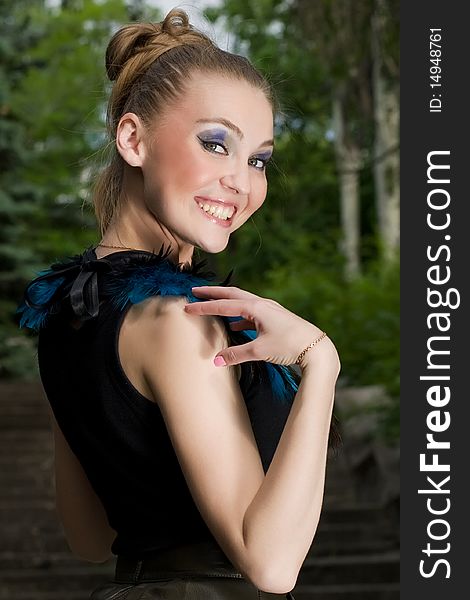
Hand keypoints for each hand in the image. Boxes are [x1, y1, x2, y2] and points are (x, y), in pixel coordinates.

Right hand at [184, 285, 338, 369]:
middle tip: (196, 291)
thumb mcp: (260, 351)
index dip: (204, 307)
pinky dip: (239, 316)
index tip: (187, 306)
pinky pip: (251, 313)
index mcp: (256, 308)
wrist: (317, 347)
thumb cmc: (290, 345)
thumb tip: (217, 360)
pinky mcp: (275, 318)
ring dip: (226, 303)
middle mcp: (262, 304)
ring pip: (242, 302)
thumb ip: (236, 355)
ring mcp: (270, 310)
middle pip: (232, 294)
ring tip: (212, 305)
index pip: (223, 305)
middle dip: (213, 293)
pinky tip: (235, 326)